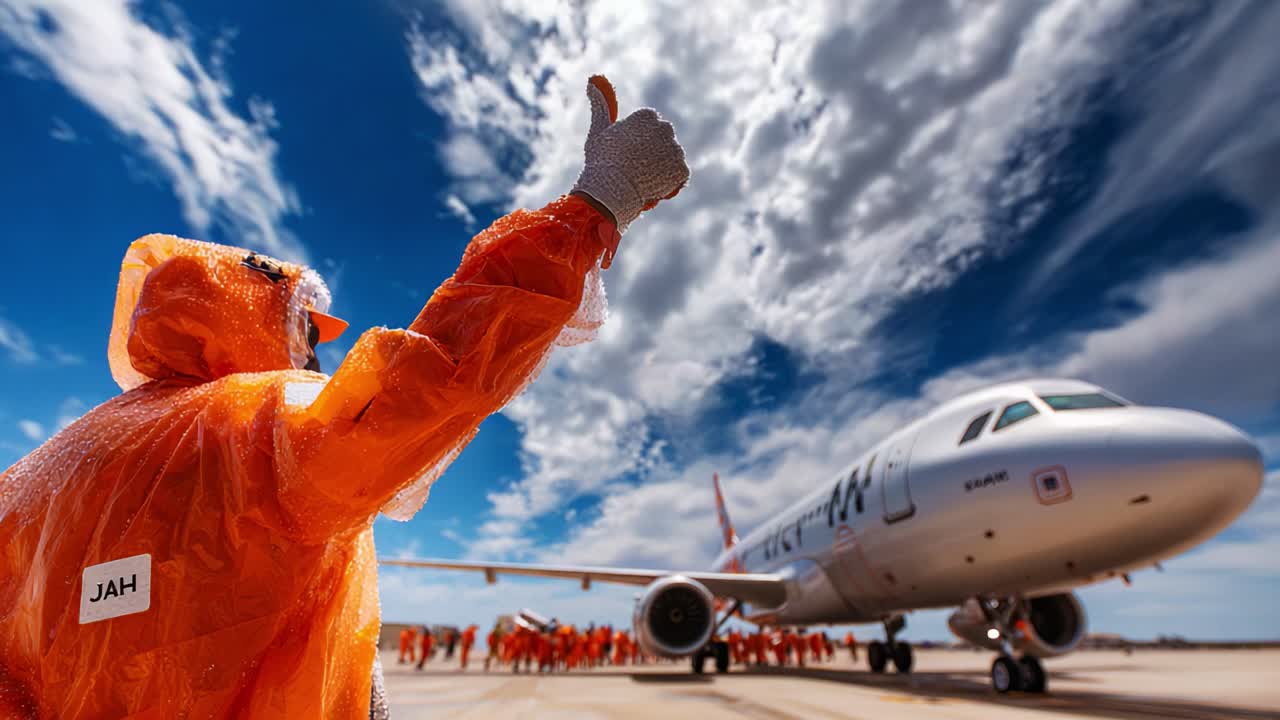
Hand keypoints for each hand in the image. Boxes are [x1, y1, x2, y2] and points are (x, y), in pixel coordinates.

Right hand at [572, 75, 688, 255]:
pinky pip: (678, 176)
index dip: (638, 144)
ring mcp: (675, 149)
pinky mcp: (681, 169)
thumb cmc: (601, 161)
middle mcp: (665, 128)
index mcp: (647, 116)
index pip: (649, 128)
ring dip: (661, 168)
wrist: (610, 190)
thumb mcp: (599, 130)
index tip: (626, 154)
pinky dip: (669, 183)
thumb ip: (601, 105)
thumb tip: (594, 77)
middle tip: (635, 168)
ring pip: (671, 159)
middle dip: (653, 153)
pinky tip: (652, 186)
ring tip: (642, 179)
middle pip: (663, 142)